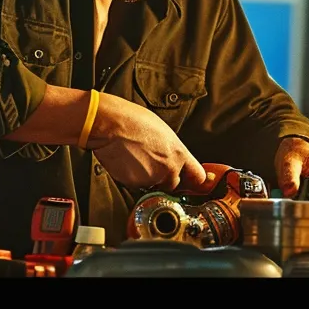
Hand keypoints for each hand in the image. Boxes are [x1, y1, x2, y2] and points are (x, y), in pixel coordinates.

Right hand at [89, 93, 208, 191]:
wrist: (110, 125)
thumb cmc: (133, 120)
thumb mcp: (164, 131)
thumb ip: (173, 149)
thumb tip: (174, 155)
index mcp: (179, 153)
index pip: (198, 177)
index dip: (193, 179)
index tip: (191, 181)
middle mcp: (169, 169)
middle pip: (174, 184)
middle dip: (166, 179)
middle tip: (154, 164)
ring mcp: (152, 179)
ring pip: (155, 187)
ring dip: (150, 180)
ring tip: (138, 161)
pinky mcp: (134, 185)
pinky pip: (138, 187)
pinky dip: (134, 179)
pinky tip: (128, 164)